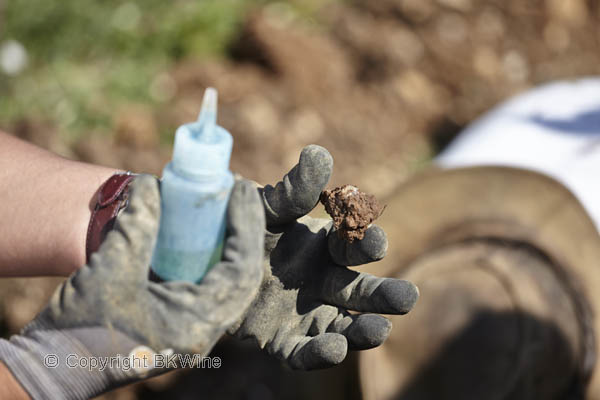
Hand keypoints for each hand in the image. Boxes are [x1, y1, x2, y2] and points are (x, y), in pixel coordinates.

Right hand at [0, 175, 264, 398]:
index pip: (242, 270)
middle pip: (242, 274)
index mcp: (197, 324)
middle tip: (237, 191)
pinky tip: (204, 231)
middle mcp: (204, 329)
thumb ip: (137, 227)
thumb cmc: (78, 329)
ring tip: (225, 205)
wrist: (56, 366)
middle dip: (244, 230)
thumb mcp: (110, 272)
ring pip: (229, 280)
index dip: (246, 225)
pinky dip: (211, 255)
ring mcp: (194, 327)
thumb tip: (152, 183)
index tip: (241, 188)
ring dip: (230, 242)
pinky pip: (209, 284)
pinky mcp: (181, 321)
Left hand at [231, 145, 418, 369]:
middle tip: (407, 297)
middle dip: (383, 295)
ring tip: (380, 331)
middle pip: (360, 291)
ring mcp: (305, 314)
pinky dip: (320, 353)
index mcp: (326, 247)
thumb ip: (292, 190)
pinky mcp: (280, 340)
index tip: (374, 239)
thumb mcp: (265, 208)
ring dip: (363, 330)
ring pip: (342, 325)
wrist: (203, 259)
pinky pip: (302, 352)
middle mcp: (323, 282)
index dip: (366, 243)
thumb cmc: (243, 227)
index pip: (355, 246)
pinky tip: (335, 349)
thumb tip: (318, 154)